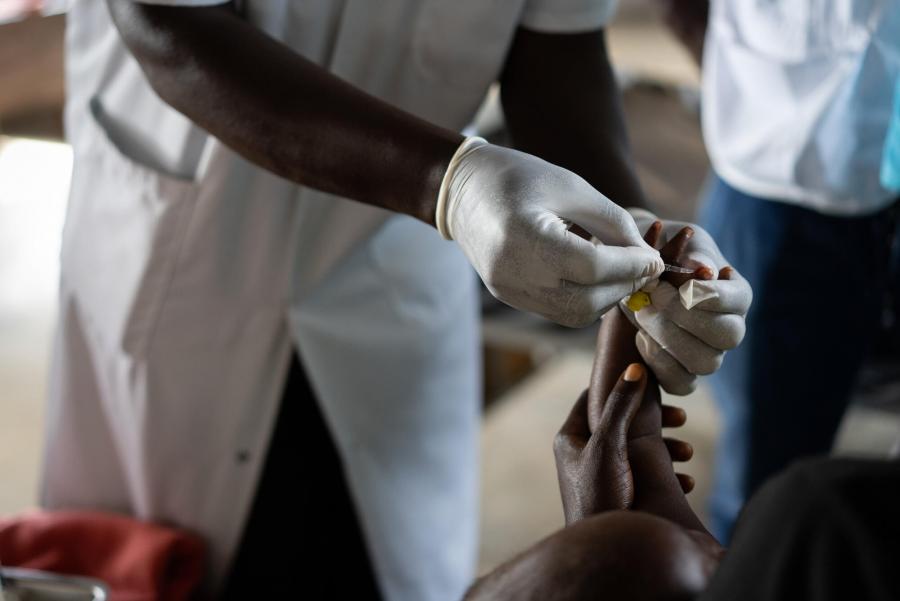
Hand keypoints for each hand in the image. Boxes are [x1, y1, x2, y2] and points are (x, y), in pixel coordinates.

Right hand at [437, 138, 663, 326]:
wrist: (463, 190)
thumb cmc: (519, 177)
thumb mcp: (571, 187)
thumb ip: (612, 222)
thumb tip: (647, 257)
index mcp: (524, 236)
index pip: (593, 267)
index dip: (632, 266)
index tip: (656, 259)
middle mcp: (513, 272)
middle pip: (587, 300)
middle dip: (625, 286)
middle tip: (645, 268)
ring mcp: (508, 290)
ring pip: (575, 314)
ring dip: (608, 298)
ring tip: (622, 272)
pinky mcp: (509, 296)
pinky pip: (558, 311)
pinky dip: (585, 299)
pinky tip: (595, 276)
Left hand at [554, 363, 692, 524]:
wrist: (604, 548)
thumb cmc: (599, 496)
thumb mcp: (609, 445)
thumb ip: (620, 407)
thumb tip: (634, 368)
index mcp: (570, 438)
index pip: (593, 399)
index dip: (620, 387)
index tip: (650, 383)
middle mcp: (582, 455)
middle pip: (621, 423)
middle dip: (654, 422)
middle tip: (681, 420)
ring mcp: (600, 476)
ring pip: (636, 450)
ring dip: (664, 449)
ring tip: (688, 455)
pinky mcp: (617, 496)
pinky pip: (643, 477)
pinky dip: (666, 475)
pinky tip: (686, 482)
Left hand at [627, 209, 751, 393]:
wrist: (636, 277)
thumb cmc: (661, 256)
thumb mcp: (677, 246)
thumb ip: (691, 257)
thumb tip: (704, 272)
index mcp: (734, 294)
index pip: (739, 300)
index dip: (712, 295)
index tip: (682, 285)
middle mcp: (728, 327)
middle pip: (728, 336)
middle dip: (687, 316)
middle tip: (654, 295)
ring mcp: (708, 353)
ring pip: (706, 363)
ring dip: (669, 338)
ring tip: (643, 314)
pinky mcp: (683, 373)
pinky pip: (681, 383)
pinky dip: (658, 363)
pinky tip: (641, 337)